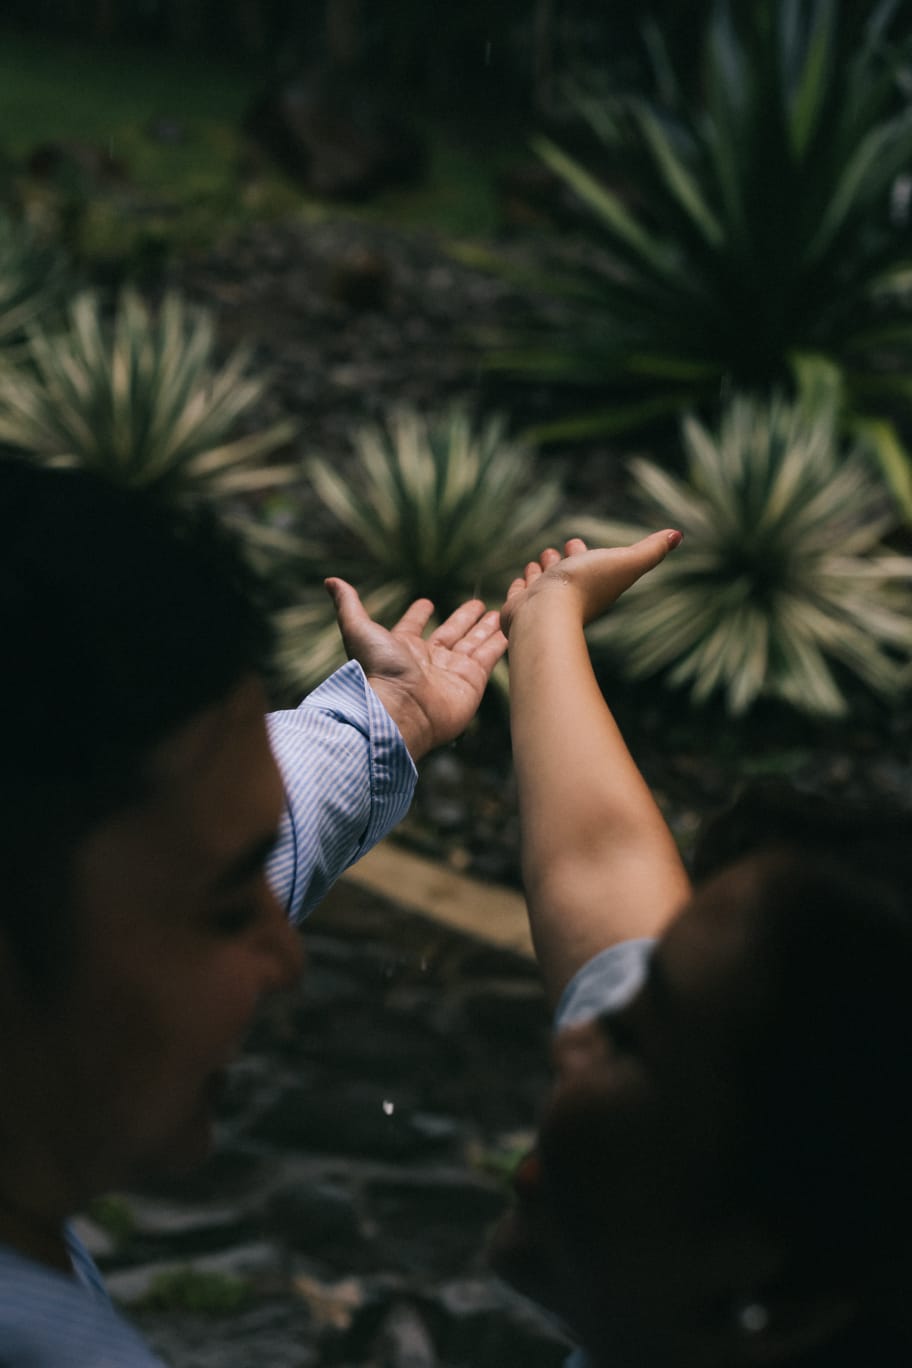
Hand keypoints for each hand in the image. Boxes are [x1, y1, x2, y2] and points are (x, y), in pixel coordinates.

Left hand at [325, 579, 507, 760]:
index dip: (418, 615)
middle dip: (462, 619)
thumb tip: (331, 581)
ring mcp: (452, 671)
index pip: (412, 626)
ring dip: (484, 628)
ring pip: (472, 643)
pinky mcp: (472, 681)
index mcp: (402, 648)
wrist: (400, 712)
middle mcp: (428, 660)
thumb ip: (348, 605)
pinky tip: (509, 628)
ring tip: (497, 612)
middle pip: (450, 634)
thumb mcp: (359, 630)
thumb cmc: (378, 672)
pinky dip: (500, 643)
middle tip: (476, 604)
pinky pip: (489, 657)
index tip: (426, 603)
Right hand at [500, 531, 681, 635]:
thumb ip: (651, 549)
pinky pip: (521, 593)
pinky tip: (520, 581)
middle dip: (561, 559)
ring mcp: (543, 601)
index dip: (583, 551)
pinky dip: (522, 585)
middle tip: (554, 550)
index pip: (587, 562)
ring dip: (540, 570)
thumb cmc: (585, 585)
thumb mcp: (625, 561)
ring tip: (537, 561)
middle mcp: (568, 592)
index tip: (575, 541)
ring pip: (541, 581)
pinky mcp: (521, 608)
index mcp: (592, 581)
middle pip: (564, 571)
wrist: (546, 612)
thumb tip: (678, 535)